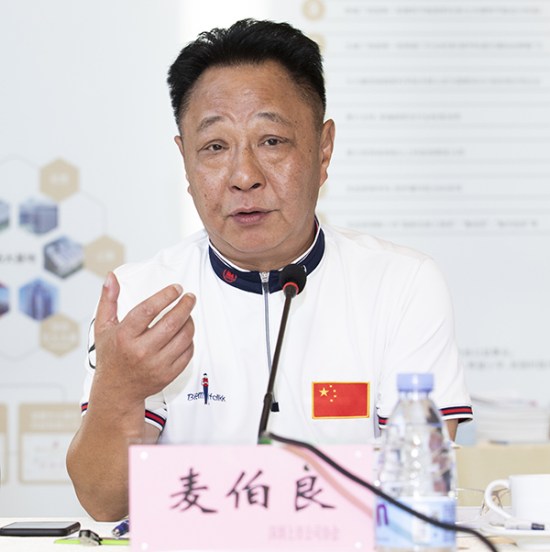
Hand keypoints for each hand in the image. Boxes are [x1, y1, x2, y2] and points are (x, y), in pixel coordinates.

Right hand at [93, 272, 195, 403]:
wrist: (117, 391)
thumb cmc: (111, 356)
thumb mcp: (103, 327)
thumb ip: (108, 300)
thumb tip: (111, 277)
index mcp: (124, 336)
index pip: (148, 310)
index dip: (165, 296)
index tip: (176, 288)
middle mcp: (140, 351)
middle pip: (171, 323)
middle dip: (185, 306)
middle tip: (189, 298)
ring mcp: (156, 364)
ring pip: (183, 337)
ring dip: (190, 322)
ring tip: (188, 314)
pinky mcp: (168, 374)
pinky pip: (187, 353)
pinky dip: (190, 340)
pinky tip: (185, 333)